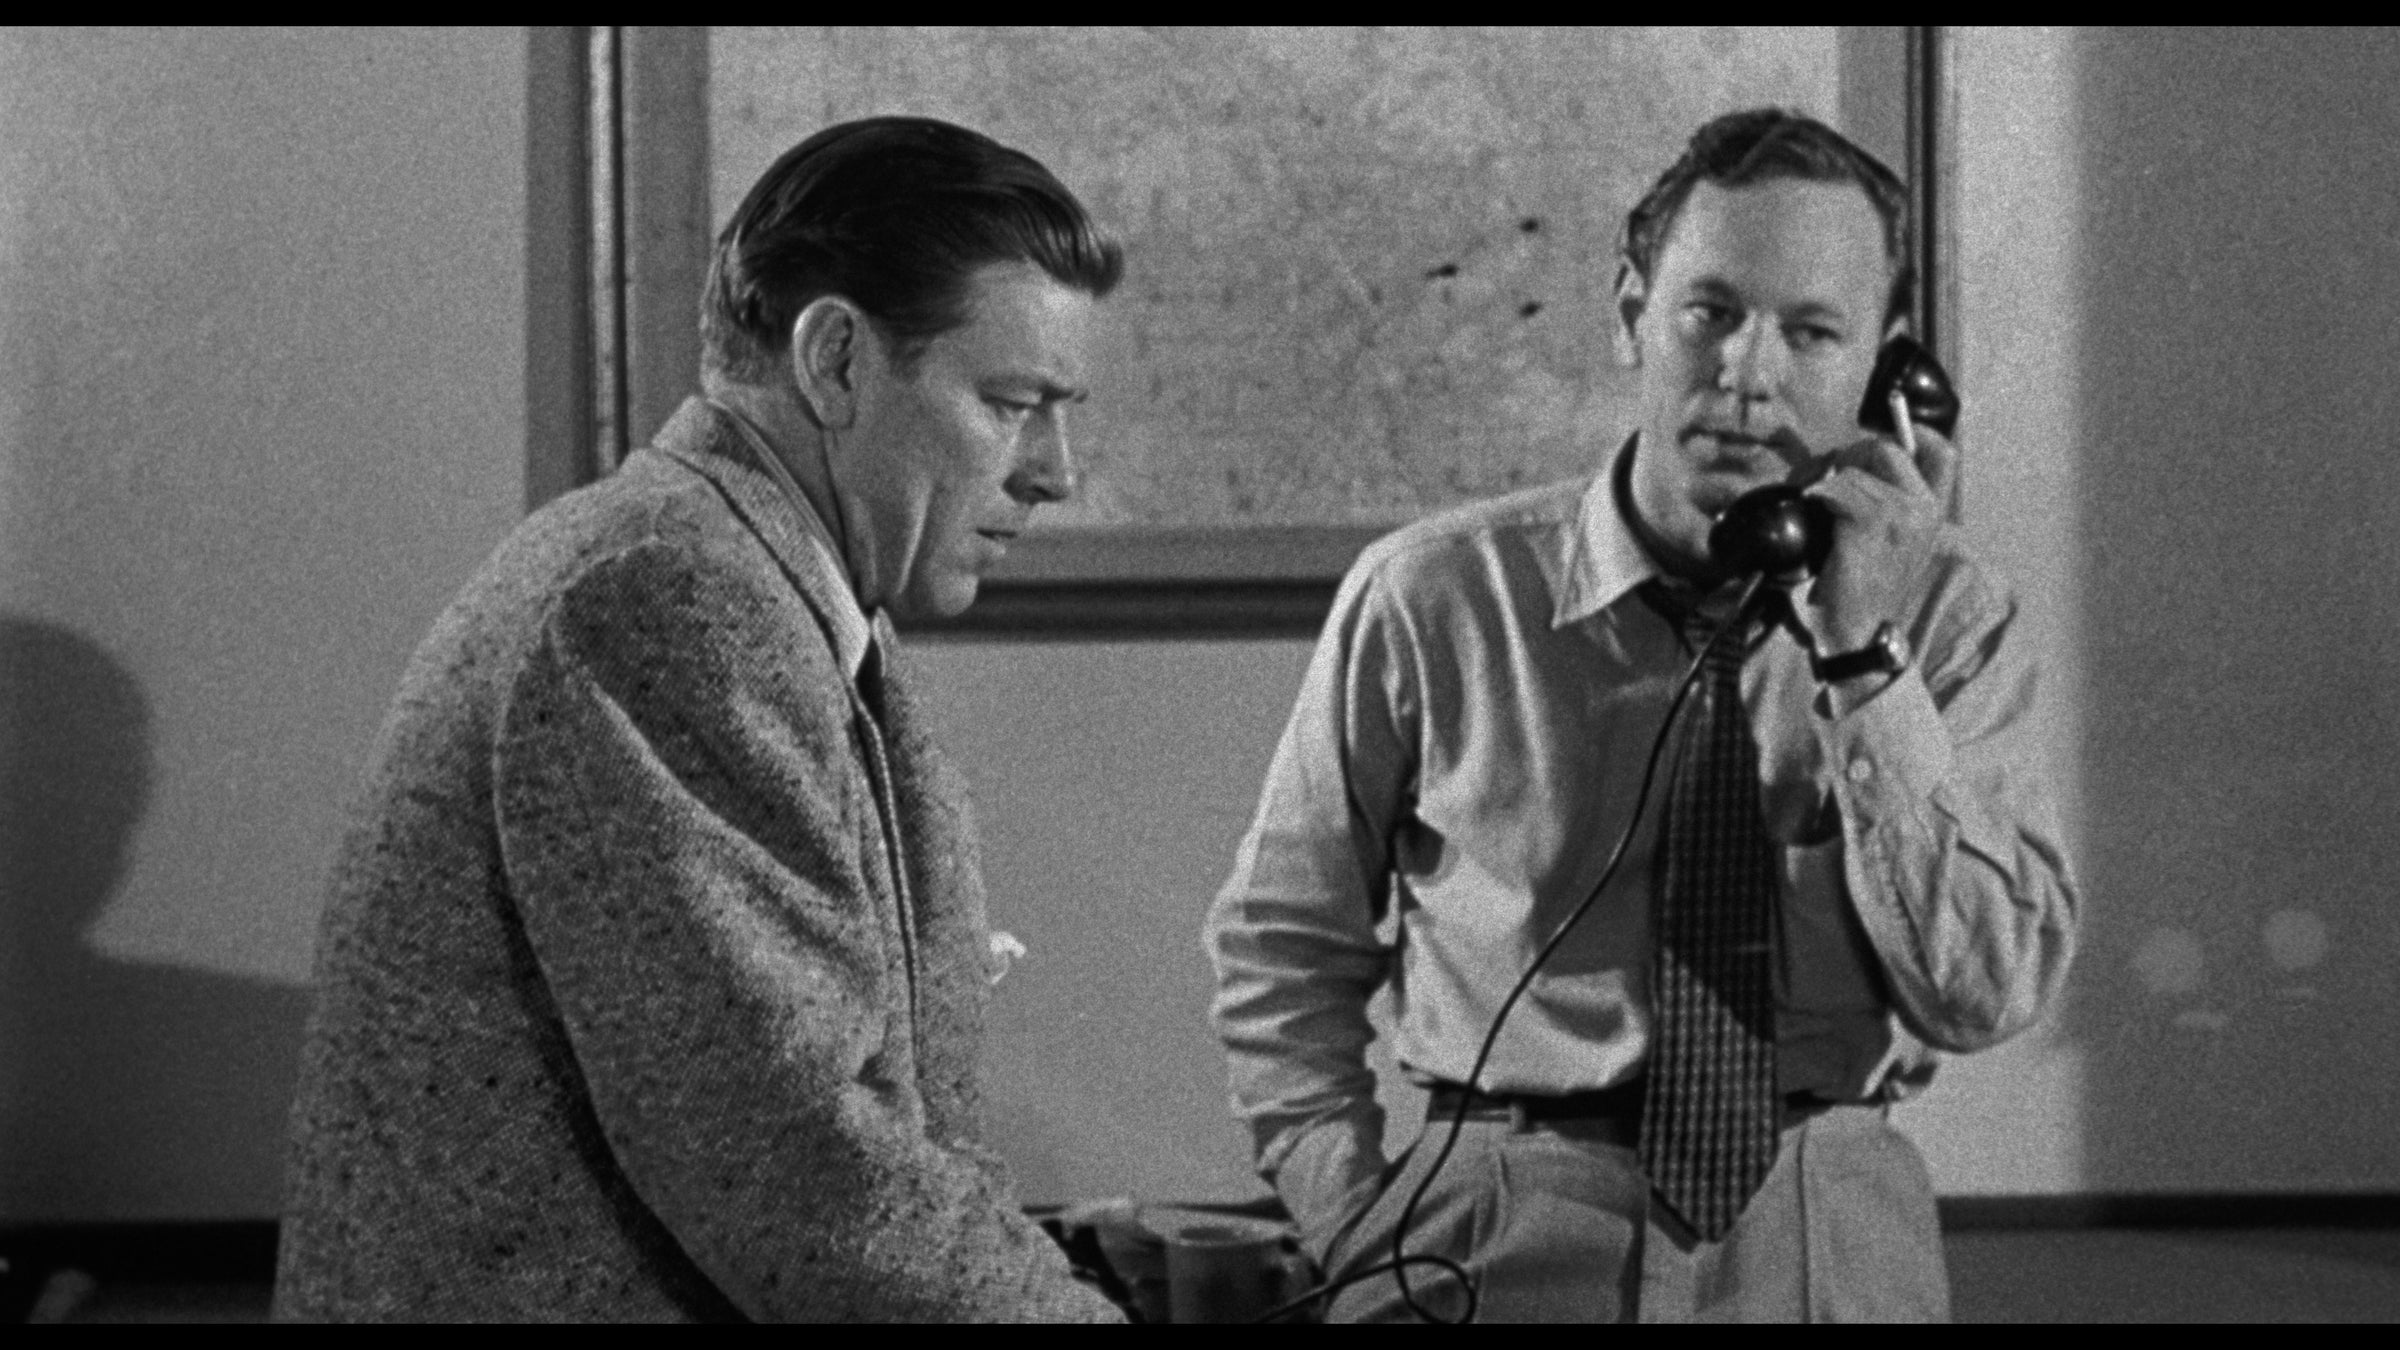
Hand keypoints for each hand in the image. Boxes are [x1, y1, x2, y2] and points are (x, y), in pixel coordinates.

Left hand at [1799, 419, 1957, 653]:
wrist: (1861, 635)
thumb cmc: (1865, 591)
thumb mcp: (1889, 543)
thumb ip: (1888, 504)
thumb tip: (1854, 462)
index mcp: (1934, 512)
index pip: (1940, 452)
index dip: (1913, 431)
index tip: (1883, 431)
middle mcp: (1925, 509)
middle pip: (1887, 448)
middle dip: (1850, 454)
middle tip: (1826, 476)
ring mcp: (1902, 514)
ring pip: (1855, 468)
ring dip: (1824, 477)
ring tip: (1813, 502)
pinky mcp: (1873, 522)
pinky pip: (1837, 486)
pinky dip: (1816, 494)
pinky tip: (1811, 511)